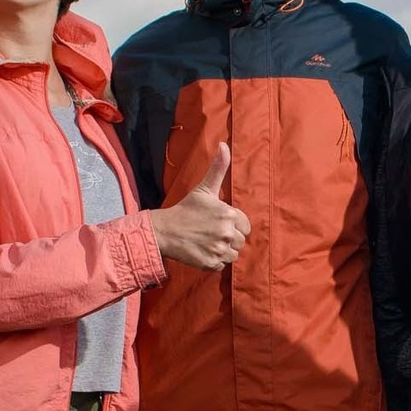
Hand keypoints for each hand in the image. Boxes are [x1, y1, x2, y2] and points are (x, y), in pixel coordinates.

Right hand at [148, 143, 249, 269]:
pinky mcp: (211, 263)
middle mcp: (226, 232)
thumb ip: (218, 168)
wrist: (165, 230)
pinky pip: (222, 265)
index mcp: (229, 214)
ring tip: (207, 242)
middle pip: (240, 241)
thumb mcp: (204, 188)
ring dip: (223, 250)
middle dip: (228, 238)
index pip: (245, 226)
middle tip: (210, 233)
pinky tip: (203, 251)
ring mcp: (219, 249)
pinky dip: (214, 261)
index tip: (217, 223)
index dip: (233, 225)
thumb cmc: (186, 209)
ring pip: (233, 254)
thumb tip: (224, 145)